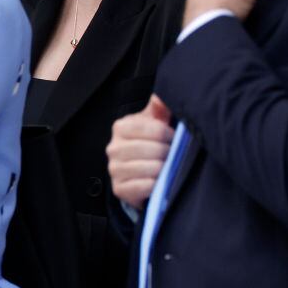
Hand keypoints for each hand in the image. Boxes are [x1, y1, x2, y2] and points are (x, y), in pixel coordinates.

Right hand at [107, 94, 174, 210]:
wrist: (135, 173)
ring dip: (164, 169)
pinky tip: (159, 181)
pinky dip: (156, 185)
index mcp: (121, 127)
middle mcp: (113, 148)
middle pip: (152, 149)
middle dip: (168, 153)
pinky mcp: (119, 189)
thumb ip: (158, 108)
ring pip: (149, 168)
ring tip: (168, 167)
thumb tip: (159, 98)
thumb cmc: (147, 143)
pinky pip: (144, 187)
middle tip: (173, 155)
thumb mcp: (153, 122)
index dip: (169, 134)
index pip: (154, 129)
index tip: (174, 138)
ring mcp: (114, 169)